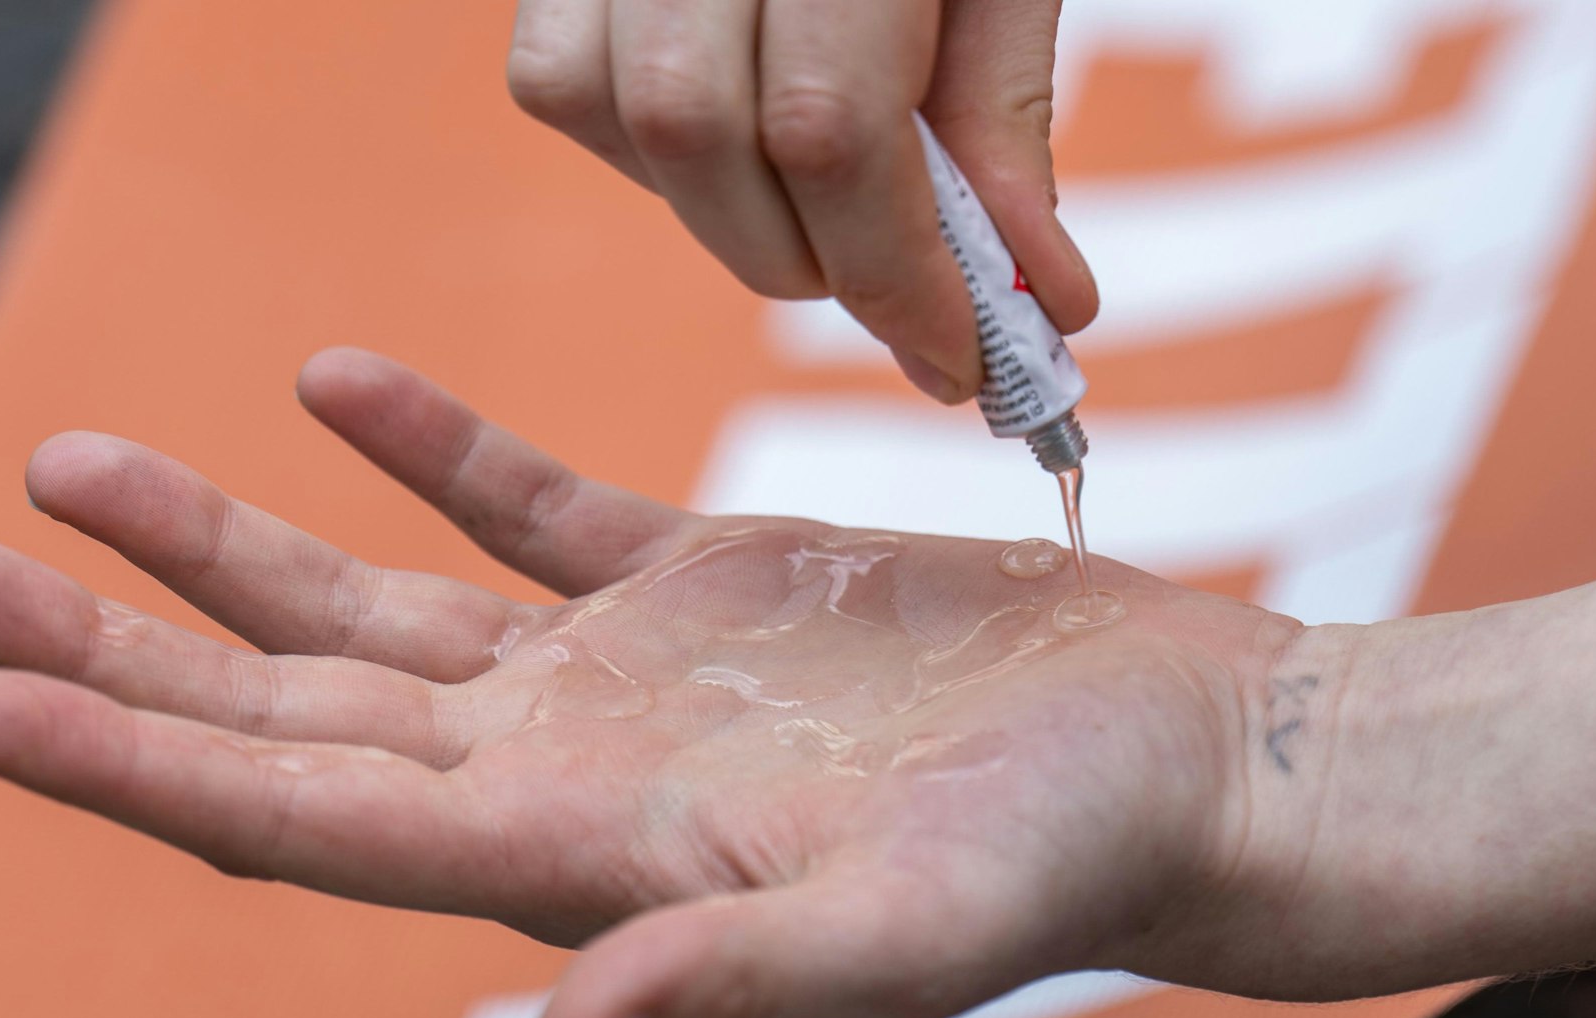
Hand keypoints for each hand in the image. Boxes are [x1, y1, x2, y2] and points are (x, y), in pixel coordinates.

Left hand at [0, 348, 1304, 1017]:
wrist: (1170, 762)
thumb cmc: (1071, 863)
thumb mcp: (916, 937)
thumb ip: (734, 977)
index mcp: (575, 855)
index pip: (296, 817)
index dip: (125, 764)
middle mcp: (561, 769)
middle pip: (280, 709)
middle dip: (103, 650)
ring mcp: (616, 673)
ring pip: (369, 606)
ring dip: (218, 540)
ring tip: (70, 463)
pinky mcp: (694, 583)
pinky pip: (522, 507)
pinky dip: (425, 448)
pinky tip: (332, 383)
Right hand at [505, 0, 1098, 402]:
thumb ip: (1006, 114)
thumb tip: (1037, 299)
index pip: (829, 121)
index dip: (893, 270)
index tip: (962, 360)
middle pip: (697, 132)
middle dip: (811, 258)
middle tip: (903, 295)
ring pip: (607, 113)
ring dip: (726, 213)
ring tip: (825, 212)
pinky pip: (558, 78)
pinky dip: (648, 152)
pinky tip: (736, 142)